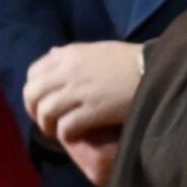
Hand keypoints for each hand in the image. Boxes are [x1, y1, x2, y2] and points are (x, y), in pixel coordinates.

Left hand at [23, 41, 143, 186]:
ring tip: (59, 132)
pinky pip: (66, 127)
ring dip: (48, 126)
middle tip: (47, 122)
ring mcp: (80, 90)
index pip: (33, 72)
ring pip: (45, 112)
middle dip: (34, 111)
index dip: (33, 91)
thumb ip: (71, 54)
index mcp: (69, 53)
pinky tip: (76, 137)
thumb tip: (52, 53)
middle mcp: (69, 70)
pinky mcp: (93, 110)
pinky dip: (66, 135)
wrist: (154, 70)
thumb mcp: (96, 50)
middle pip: (32, 94)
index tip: (42, 102)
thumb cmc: (129, 60)